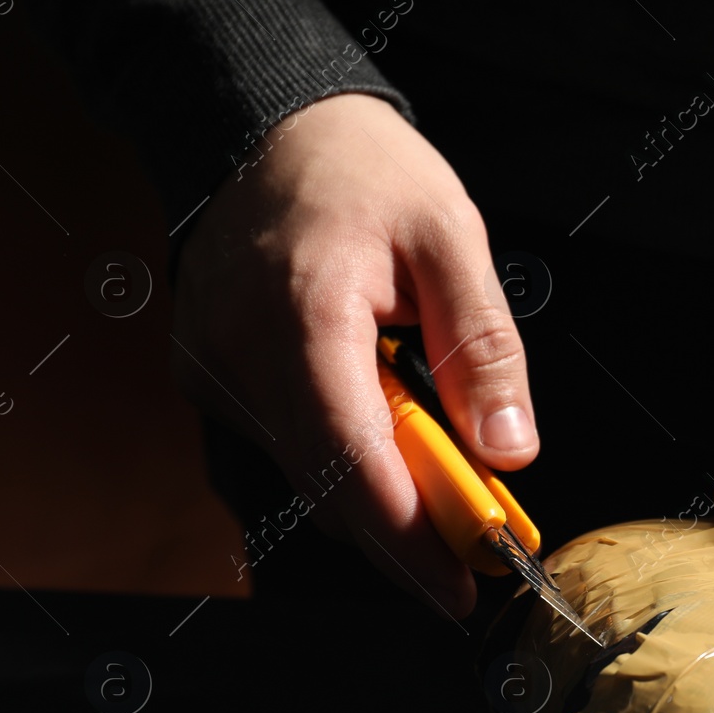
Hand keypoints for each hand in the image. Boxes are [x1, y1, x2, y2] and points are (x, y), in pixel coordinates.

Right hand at [173, 93, 536, 615]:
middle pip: (324, 486)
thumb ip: (482, 348)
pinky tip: (384, 448)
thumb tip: (509, 450)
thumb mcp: (450, 239)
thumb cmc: (360, 169)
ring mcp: (209, 369)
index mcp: (300, 314)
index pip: (352, 461)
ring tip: (446, 496)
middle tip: (471, 561)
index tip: (461, 587)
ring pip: (301, 476)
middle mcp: (236, 353)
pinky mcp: (204, 376)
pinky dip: (338, 465)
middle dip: (404, 537)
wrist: (266, 125)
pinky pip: (280, 448)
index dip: (409, 539)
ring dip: (377, 501)